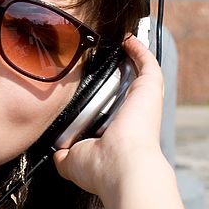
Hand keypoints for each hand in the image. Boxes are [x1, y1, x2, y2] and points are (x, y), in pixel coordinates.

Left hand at [53, 34, 168, 199]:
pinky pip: (147, 63)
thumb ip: (64, 155)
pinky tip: (127, 39)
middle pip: (127, 88)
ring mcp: (143, 101)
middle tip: (103, 56)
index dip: (102, 98)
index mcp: (116, 131)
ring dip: (131, 56)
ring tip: (117, 42)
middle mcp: (132, 116)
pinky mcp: (149, 90)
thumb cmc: (100, 168)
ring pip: (140, 73)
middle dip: (118, 72)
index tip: (88, 86)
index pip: (111, 110)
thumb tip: (58, 154)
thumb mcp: (72, 161)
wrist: (120, 167)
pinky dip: (139, 49)